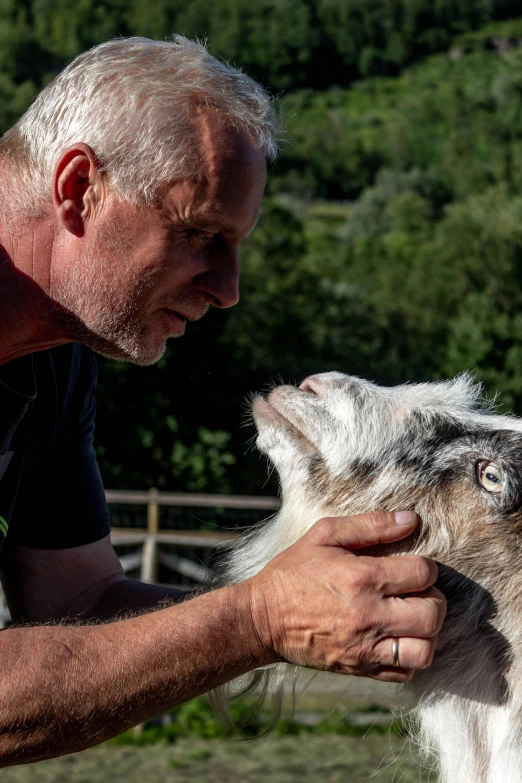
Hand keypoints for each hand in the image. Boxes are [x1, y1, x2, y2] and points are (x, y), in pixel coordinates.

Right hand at [246, 511, 445, 681]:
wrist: (263, 618)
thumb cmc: (294, 572)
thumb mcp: (325, 535)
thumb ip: (371, 524)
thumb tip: (411, 519)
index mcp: (363, 577)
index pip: (424, 573)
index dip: (426, 567)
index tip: (412, 568)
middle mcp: (369, 615)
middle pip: (433, 613)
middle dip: (434, 599)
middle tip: (418, 593)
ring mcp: (366, 647)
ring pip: (425, 649)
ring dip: (426, 633)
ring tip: (412, 619)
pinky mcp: (360, 669)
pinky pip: (405, 672)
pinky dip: (410, 657)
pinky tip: (397, 639)